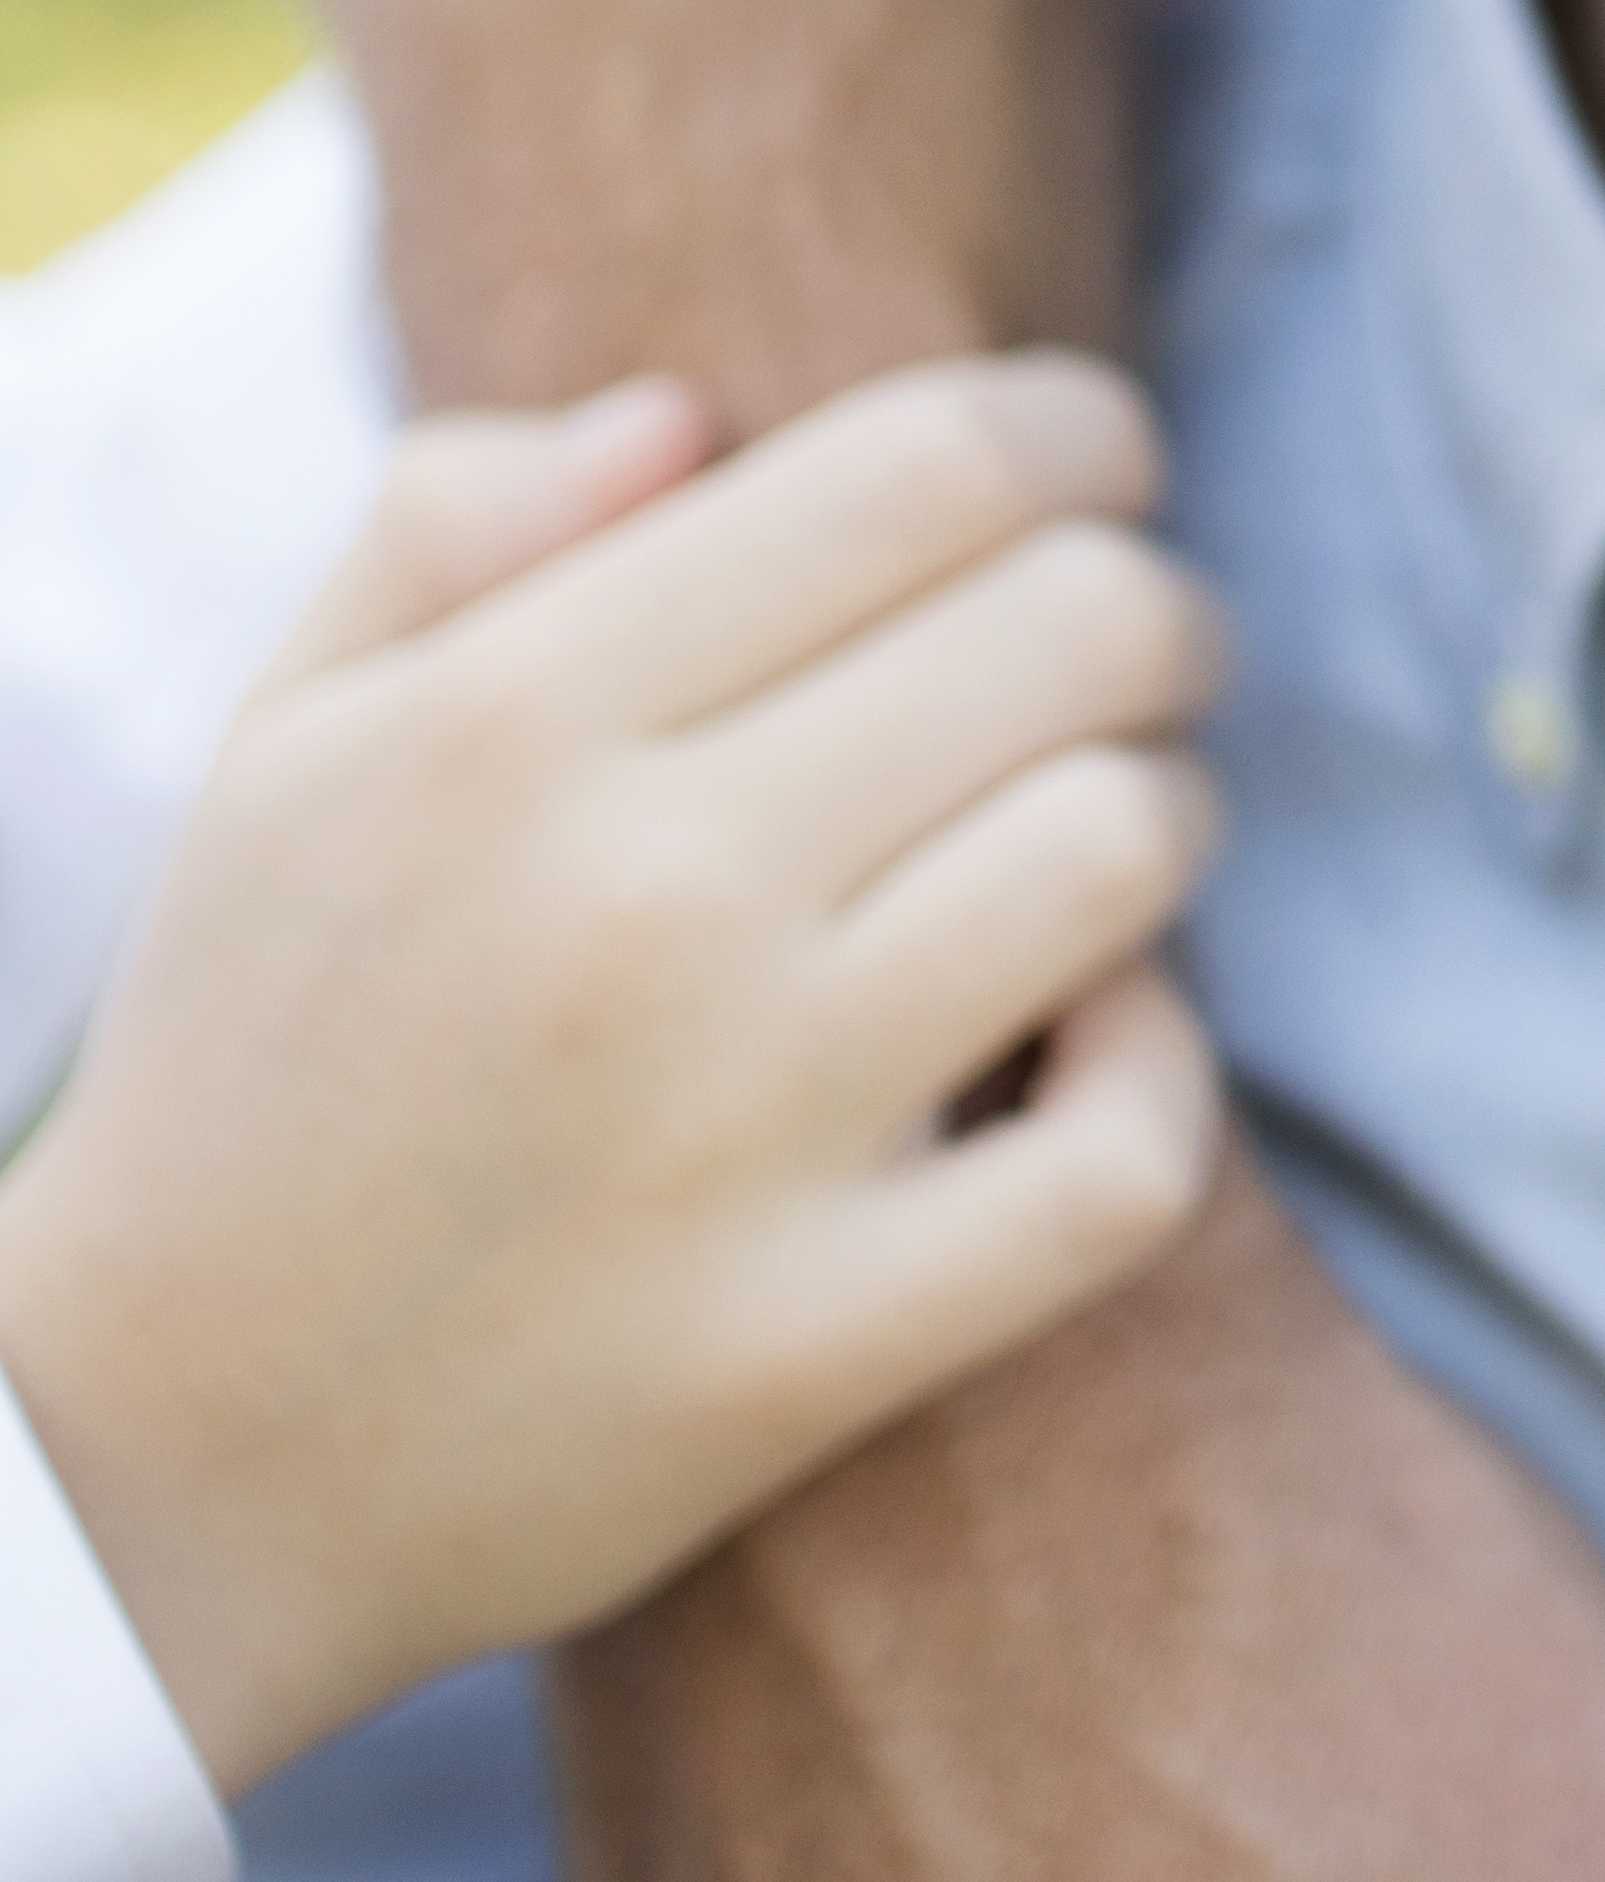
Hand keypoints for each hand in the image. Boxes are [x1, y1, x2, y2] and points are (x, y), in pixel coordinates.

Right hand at [0, 356, 1222, 1789]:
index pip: (926, 467)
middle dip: (1155, 607)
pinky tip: (1096, 1038)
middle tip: (1131, 647)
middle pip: (1076, 625)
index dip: (1075, 431)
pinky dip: (1161, 1072)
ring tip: (1106, 832)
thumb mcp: (286, 741)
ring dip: (1167, 812)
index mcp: (508, 715)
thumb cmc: (260, 1054)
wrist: (161, 1463)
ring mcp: (739, 1128)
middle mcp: (637, 895)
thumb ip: (454, 523)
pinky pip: (1124, 1158)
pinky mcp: (812, 1343)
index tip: (1097, 466)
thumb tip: (693, 417)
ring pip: (1127, 848)